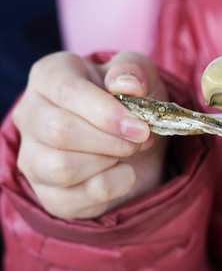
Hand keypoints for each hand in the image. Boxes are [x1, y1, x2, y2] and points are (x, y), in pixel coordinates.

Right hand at [13, 51, 168, 219]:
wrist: (135, 142)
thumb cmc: (130, 101)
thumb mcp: (140, 76)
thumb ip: (133, 71)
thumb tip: (127, 85)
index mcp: (50, 75)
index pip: (69, 92)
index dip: (107, 113)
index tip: (141, 128)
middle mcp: (30, 114)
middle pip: (62, 132)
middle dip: (111, 141)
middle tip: (140, 140)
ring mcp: (32, 157)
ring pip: (62, 168)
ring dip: (108, 163)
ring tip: (126, 153)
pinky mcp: (46, 194)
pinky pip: (72, 200)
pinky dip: (109, 188)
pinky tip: (121, 173)